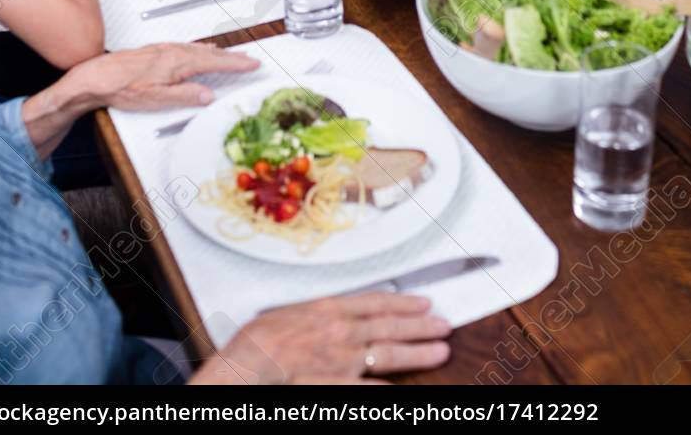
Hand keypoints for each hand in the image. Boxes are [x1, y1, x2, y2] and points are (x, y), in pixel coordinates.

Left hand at [74, 42, 259, 112]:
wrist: (97, 77)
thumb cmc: (122, 87)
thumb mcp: (156, 99)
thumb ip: (185, 96)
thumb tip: (207, 95)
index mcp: (177, 63)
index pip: (214, 63)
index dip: (235, 63)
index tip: (251, 64)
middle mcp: (173, 52)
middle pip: (210, 54)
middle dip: (231, 56)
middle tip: (249, 59)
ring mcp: (164, 49)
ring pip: (198, 49)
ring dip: (217, 53)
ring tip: (230, 56)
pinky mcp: (156, 51)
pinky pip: (186, 47)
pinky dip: (200, 49)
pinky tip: (199, 51)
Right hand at [192, 293, 449, 384]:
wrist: (246, 367)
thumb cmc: (258, 343)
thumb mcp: (289, 313)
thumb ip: (319, 313)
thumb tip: (340, 312)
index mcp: (328, 310)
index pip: (375, 302)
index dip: (403, 303)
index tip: (422, 302)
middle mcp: (341, 332)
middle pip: (389, 326)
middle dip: (420, 325)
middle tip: (444, 324)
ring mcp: (341, 360)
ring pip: (388, 353)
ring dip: (417, 352)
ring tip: (440, 350)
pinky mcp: (337, 384)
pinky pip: (369, 385)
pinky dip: (388, 385)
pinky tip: (405, 387)